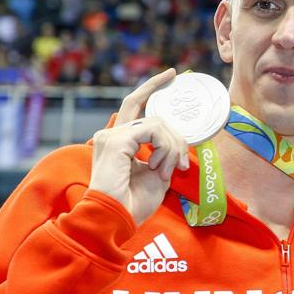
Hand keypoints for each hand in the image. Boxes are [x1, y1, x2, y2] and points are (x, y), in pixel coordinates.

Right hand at [89, 69, 190, 226]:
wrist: (117, 218)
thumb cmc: (134, 202)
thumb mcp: (158, 172)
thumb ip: (165, 152)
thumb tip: (180, 141)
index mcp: (120, 141)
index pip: (136, 105)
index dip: (153, 87)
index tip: (172, 74)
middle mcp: (112, 135)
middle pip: (154, 116)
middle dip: (176, 137)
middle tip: (182, 164)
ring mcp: (112, 136)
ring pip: (158, 124)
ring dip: (171, 149)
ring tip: (166, 172)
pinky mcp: (117, 140)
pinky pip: (154, 131)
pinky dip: (164, 148)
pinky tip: (158, 167)